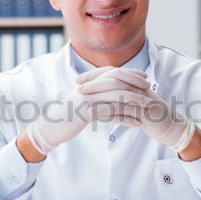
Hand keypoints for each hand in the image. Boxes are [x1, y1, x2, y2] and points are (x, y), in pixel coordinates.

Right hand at [25, 66, 148, 154]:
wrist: (50, 127)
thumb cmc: (68, 115)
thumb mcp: (82, 100)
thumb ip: (96, 93)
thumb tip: (110, 90)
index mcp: (88, 82)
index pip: (113, 72)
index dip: (130, 73)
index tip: (144, 77)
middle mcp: (88, 87)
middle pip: (117, 80)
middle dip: (135, 83)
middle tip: (150, 88)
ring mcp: (87, 99)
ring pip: (116, 96)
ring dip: (135, 101)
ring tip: (148, 107)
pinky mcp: (87, 113)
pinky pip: (111, 114)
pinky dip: (126, 118)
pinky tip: (137, 124)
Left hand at [77, 68, 195, 151]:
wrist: (173, 128)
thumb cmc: (153, 118)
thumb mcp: (136, 105)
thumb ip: (122, 99)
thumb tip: (104, 98)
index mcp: (135, 85)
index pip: (112, 74)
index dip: (94, 76)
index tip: (78, 79)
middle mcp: (138, 89)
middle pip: (113, 80)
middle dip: (93, 82)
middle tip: (77, 85)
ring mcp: (142, 99)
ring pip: (117, 93)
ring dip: (99, 95)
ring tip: (83, 98)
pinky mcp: (144, 112)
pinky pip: (125, 109)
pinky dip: (110, 110)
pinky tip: (97, 113)